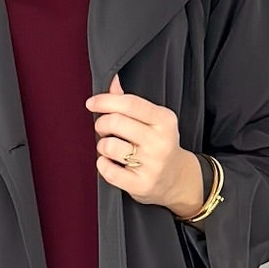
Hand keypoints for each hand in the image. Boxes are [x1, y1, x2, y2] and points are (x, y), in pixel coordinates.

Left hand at [87, 74, 205, 217]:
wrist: (177, 179)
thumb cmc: (159, 145)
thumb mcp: (153, 121)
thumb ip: (130, 103)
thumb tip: (112, 82)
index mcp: (164, 120)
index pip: (129, 104)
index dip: (105, 101)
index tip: (91, 103)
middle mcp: (160, 142)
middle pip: (115, 123)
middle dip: (101, 124)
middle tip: (103, 129)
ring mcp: (152, 165)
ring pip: (109, 146)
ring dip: (102, 146)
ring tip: (111, 149)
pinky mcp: (142, 185)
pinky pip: (108, 171)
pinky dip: (103, 165)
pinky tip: (110, 163)